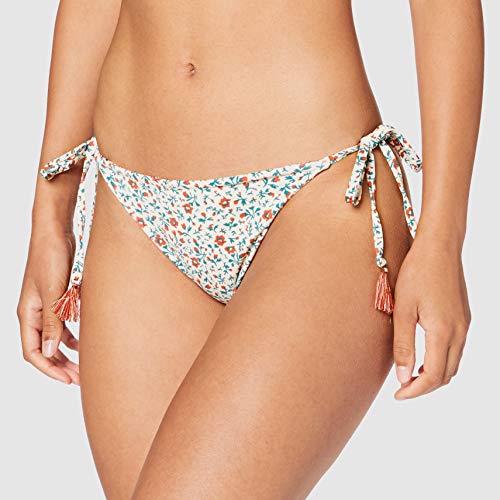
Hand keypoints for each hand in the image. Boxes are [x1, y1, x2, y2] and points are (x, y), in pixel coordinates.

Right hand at [17, 228, 79, 384]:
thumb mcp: (53, 291)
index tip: (68, 380)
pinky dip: (72, 336)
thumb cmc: (50, 257)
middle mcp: (34, 313)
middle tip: (80, 379)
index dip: (49, 369)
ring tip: (84, 366)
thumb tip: (50, 353)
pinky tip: (85, 342)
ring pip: (54, 339)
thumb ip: (52, 322)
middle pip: (44, 349)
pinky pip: (62, 324)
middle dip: (60, 366)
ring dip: (67, 353)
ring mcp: (46, 306)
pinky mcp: (58, 298)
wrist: (55, 232)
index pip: (33, 352)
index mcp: (28, 314)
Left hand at [392, 236, 470, 398]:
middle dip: (425, 386)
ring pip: (453, 363)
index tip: (397, 395)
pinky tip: (424, 355)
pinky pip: (456, 349)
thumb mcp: (403, 309)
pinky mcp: (464, 317)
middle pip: (446, 374)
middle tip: (402, 389)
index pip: (433, 376)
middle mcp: (460, 331)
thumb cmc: (417, 273)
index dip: (415, 390)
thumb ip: (404, 344)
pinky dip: (441, 361)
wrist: (439, 247)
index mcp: (444, 331)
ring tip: (410, 375)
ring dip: (434, 374)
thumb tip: (403, 376)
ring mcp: (465, 324)